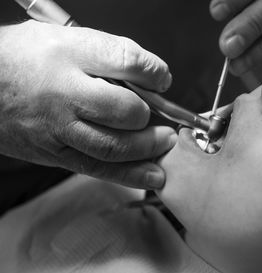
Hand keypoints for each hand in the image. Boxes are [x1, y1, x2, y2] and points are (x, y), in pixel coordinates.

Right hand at [0, 20, 175, 188]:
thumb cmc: (27, 59)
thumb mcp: (69, 40)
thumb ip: (114, 54)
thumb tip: (155, 76)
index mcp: (68, 55)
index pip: (125, 60)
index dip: (153, 72)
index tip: (161, 79)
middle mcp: (62, 93)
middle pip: (122, 110)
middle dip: (150, 116)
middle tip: (165, 120)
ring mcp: (57, 129)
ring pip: (113, 147)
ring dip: (148, 149)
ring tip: (165, 144)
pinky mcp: (55, 154)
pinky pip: (97, 168)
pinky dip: (129, 175)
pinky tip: (151, 176)